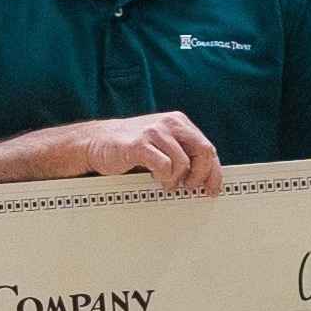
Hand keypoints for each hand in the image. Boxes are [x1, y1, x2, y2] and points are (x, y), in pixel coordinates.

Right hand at [82, 111, 221, 193]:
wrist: (97, 142)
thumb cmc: (131, 146)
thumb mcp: (162, 145)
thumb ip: (182, 153)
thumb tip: (204, 177)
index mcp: (179, 123)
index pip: (207, 148)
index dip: (213, 172)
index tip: (212, 188)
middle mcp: (170, 124)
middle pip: (204, 152)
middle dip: (200, 175)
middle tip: (189, 187)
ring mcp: (155, 132)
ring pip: (184, 162)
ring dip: (176, 179)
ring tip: (165, 181)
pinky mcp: (140, 144)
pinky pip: (164, 166)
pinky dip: (163, 177)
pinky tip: (155, 177)